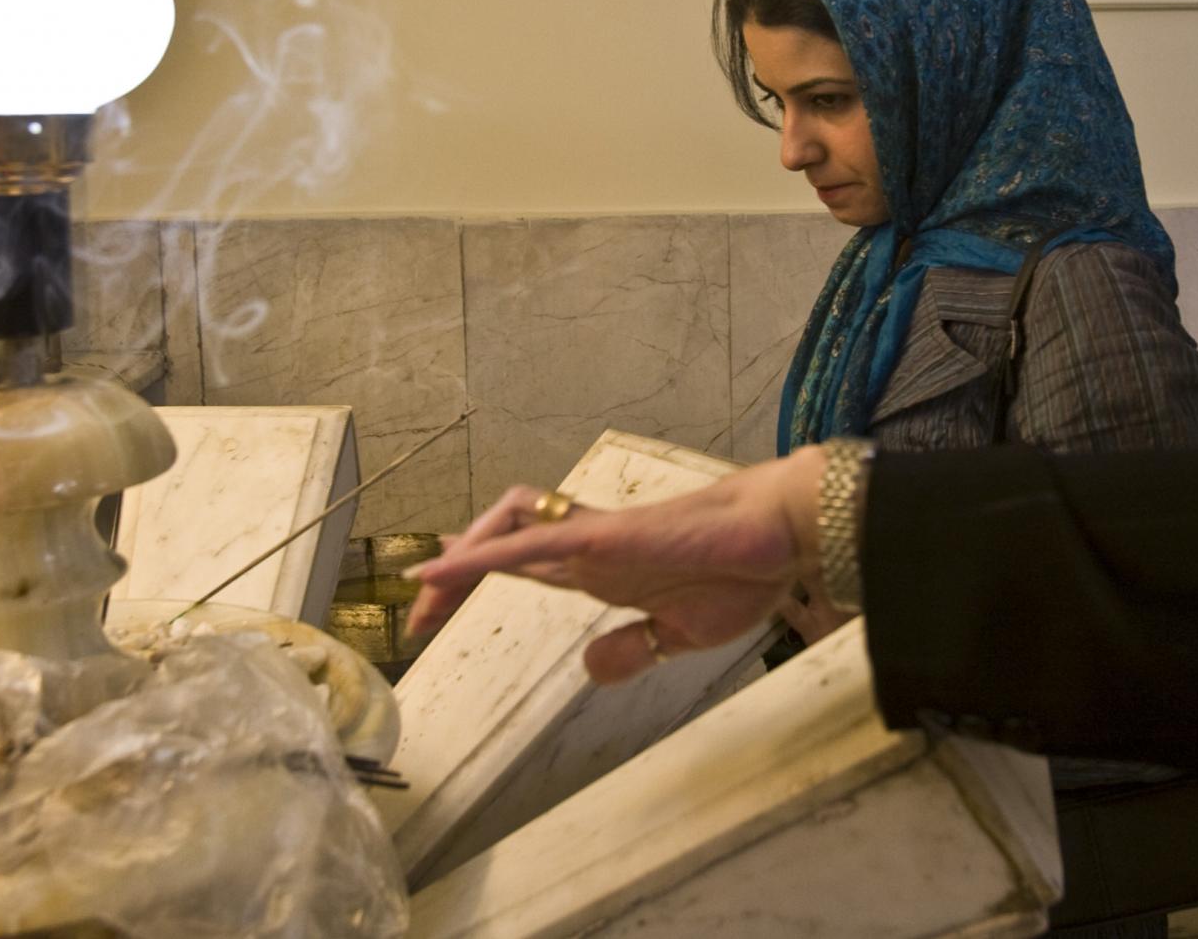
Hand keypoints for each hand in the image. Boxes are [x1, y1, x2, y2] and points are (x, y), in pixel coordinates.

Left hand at [405, 446, 830, 683]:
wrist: (779, 539)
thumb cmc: (742, 574)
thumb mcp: (678, 635)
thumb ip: (633, 648)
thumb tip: (589, 667)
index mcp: (605, 570)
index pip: (526, 565)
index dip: (479, 574)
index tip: (437, 595)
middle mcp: (588, 548)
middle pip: (503, 548)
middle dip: (454, 578)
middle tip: (418, 618)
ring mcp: (592, 538)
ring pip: (506, 530)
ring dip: (461, 558)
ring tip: (424, 593)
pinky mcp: (601, 537)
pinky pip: (527, 541)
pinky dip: (480, 554)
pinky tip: (441, 566)